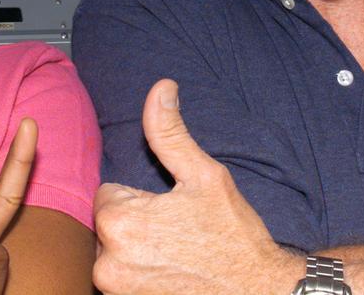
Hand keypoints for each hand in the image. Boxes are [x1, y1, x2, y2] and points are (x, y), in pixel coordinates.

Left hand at [92, 80, 301, 294]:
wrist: (258, 293)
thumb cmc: (233, 237)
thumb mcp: (205, 176)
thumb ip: (170, 133)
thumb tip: (160, 88)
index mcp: (118, 221)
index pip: (109, 192)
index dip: (141, 197)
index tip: (170, 210)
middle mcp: (106, 261)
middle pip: (109, 224)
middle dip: (136, 223)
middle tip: (178, 232)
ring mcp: (114, 290)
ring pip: (115, 252)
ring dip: (137, 250)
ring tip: (176, 254)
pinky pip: (123, 279)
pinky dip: (141, 275)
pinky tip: (171, 274)